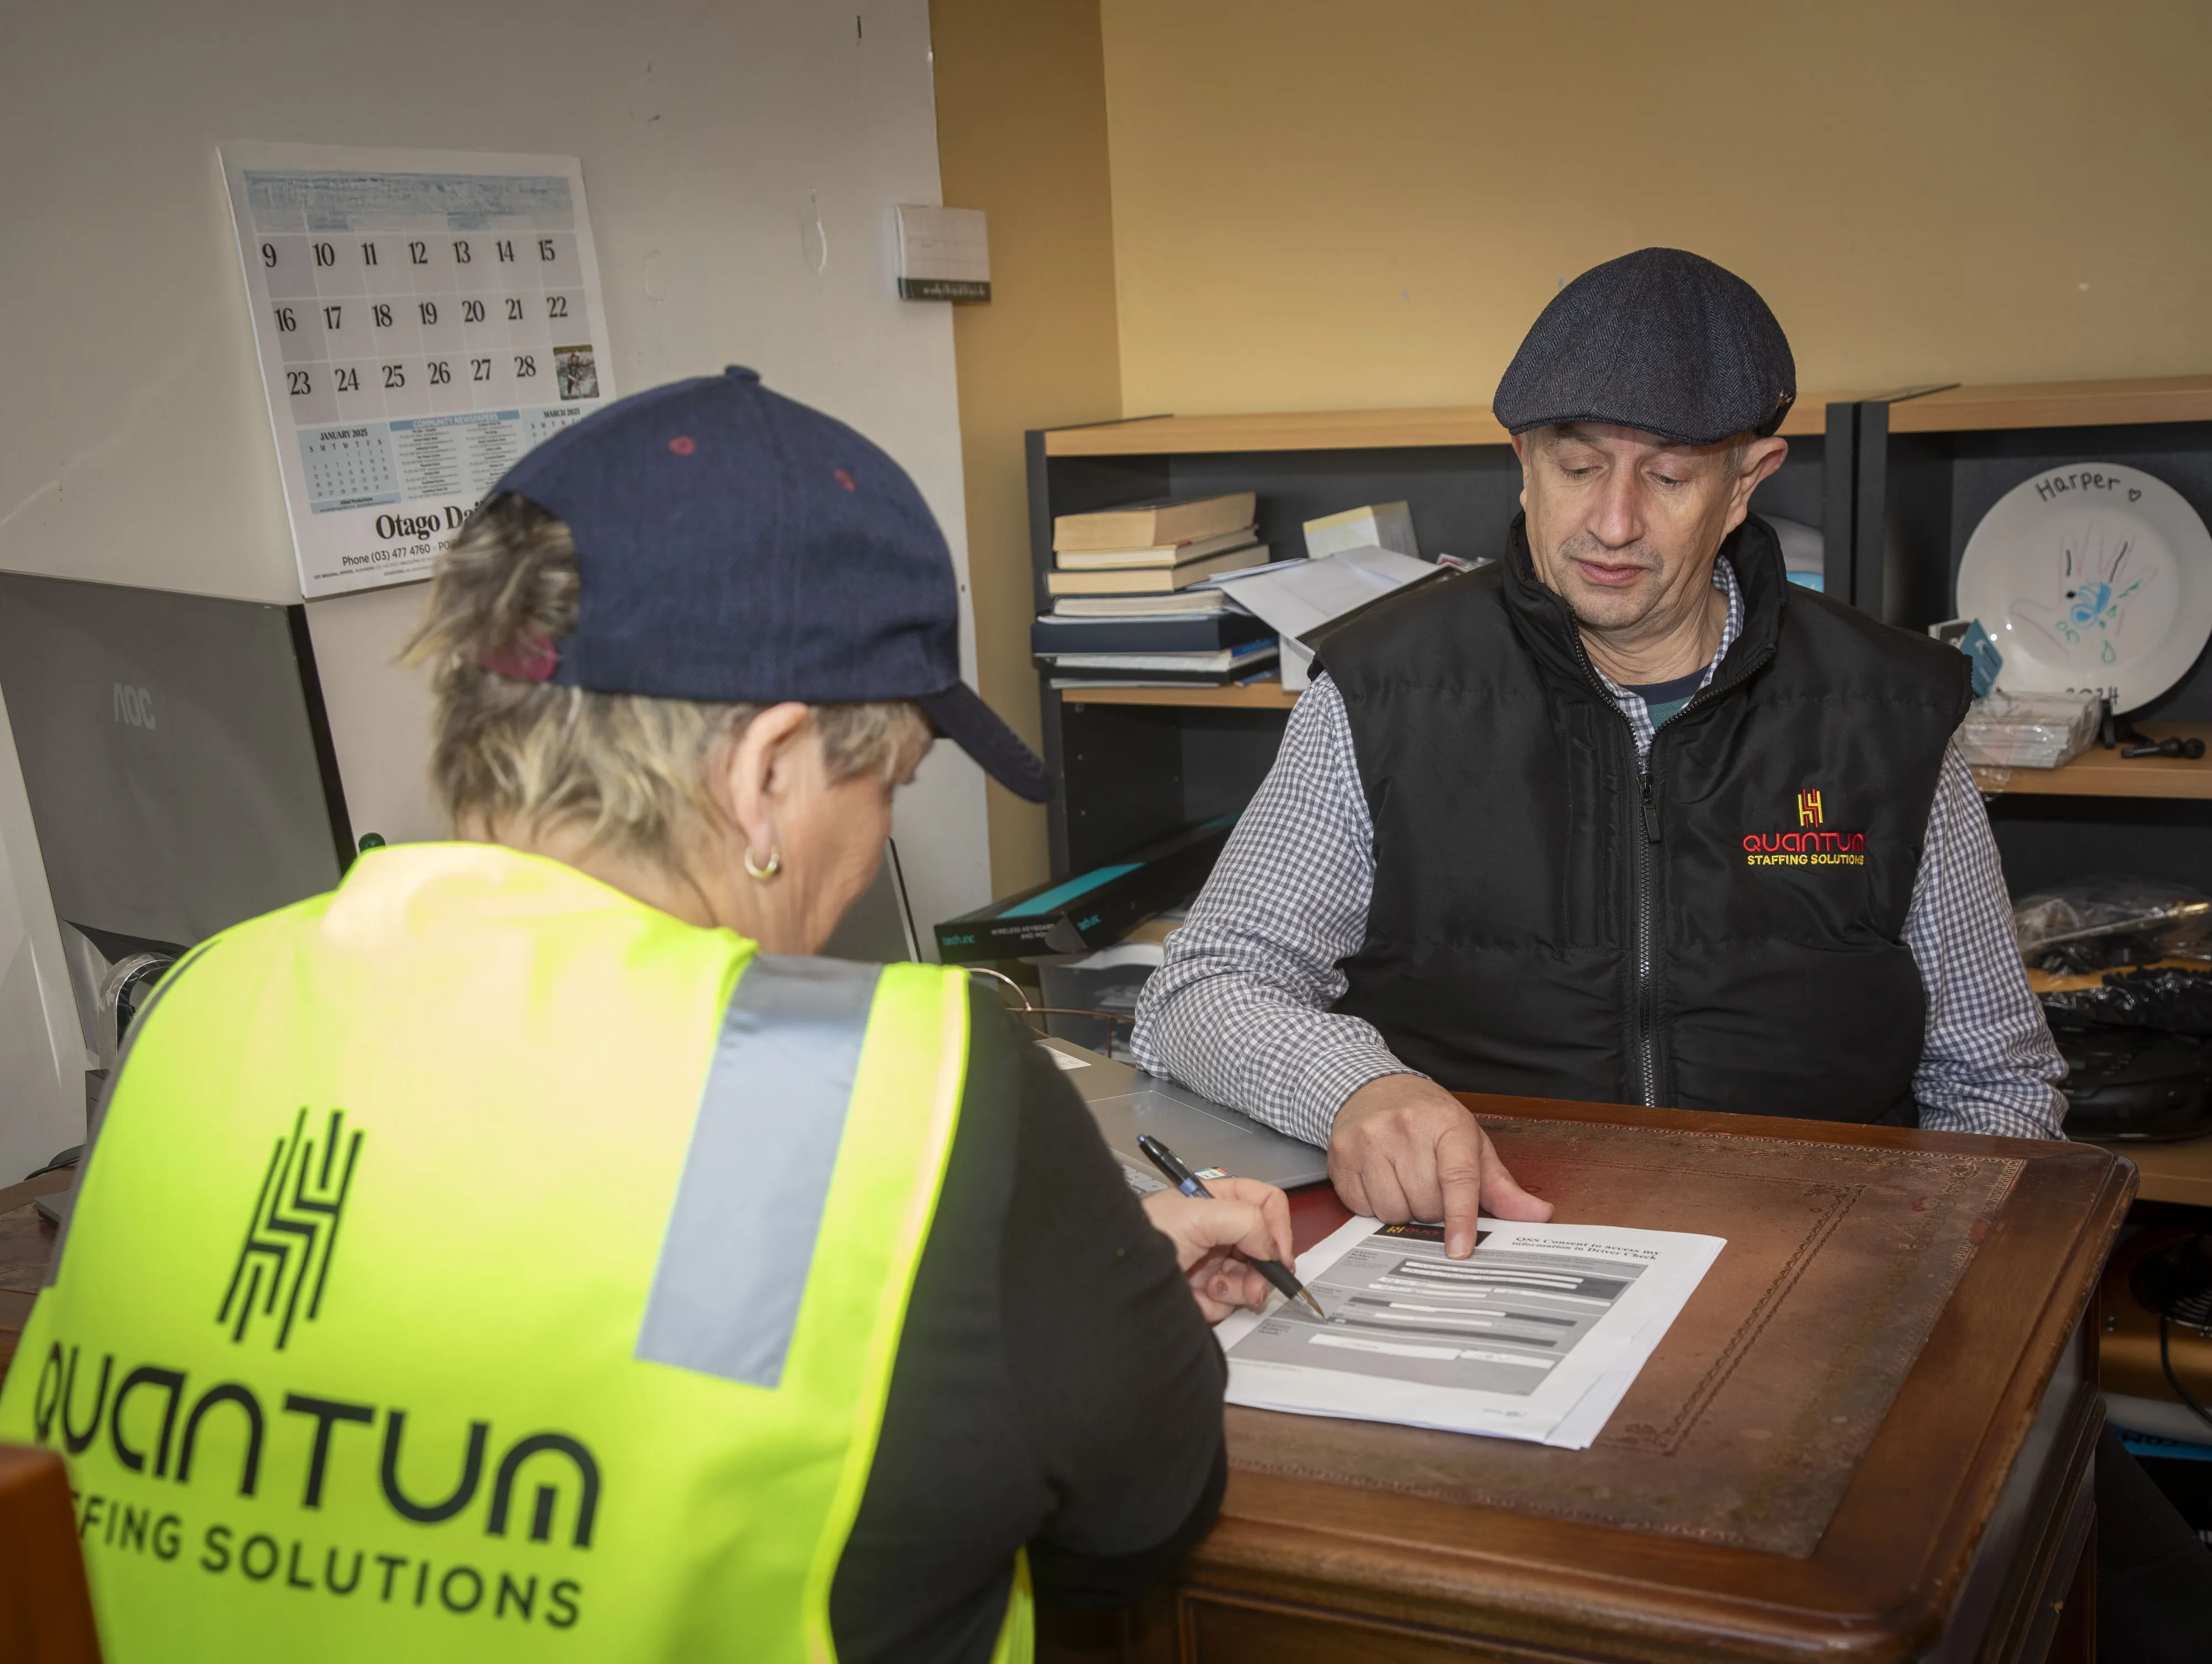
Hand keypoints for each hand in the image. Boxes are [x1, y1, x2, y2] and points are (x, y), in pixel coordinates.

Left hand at [1141, 1176, 1295, 1323]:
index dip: (1279, 1228)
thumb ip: (1246, 1221)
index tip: (1279, 1256)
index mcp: (1218, 1199)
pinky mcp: (1204, 1290)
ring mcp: (1212, 1261)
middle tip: (1253, 1286)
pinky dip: (1216, 1304)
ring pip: (1250, 1279)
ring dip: (1235, 1289)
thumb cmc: (1142, 1235)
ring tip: (1211, 1288)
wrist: (1113, 1277)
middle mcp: (1218, 1229)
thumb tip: (1272, 1246)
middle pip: (1263, 1248)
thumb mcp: (1198, 1216)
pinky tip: (1197, 1298)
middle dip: (1259, 1270)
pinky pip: (1229, 1302)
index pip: (1266, 1204)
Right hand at [1328, 1074, 1551, 1257]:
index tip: (1461, 1249)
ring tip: (1403, 1181)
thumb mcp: (1470, 1144)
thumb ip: (1501, 1186)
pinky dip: (1374, 1206)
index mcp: (1447, 1123)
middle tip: (1429, 1186)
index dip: (1461, 1219)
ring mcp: (1369, 1140)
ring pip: (1393, 1211)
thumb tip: (1538, 1215)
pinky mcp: (1341, 1156)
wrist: (1373, 1088)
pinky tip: (1380, 1180)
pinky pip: (1362, 1208)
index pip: (1458, 1179)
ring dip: (1403, 1210)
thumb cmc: (1429, 1120)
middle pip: (1426, 1203)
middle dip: (1432, 1209)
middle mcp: (1405, 1127)